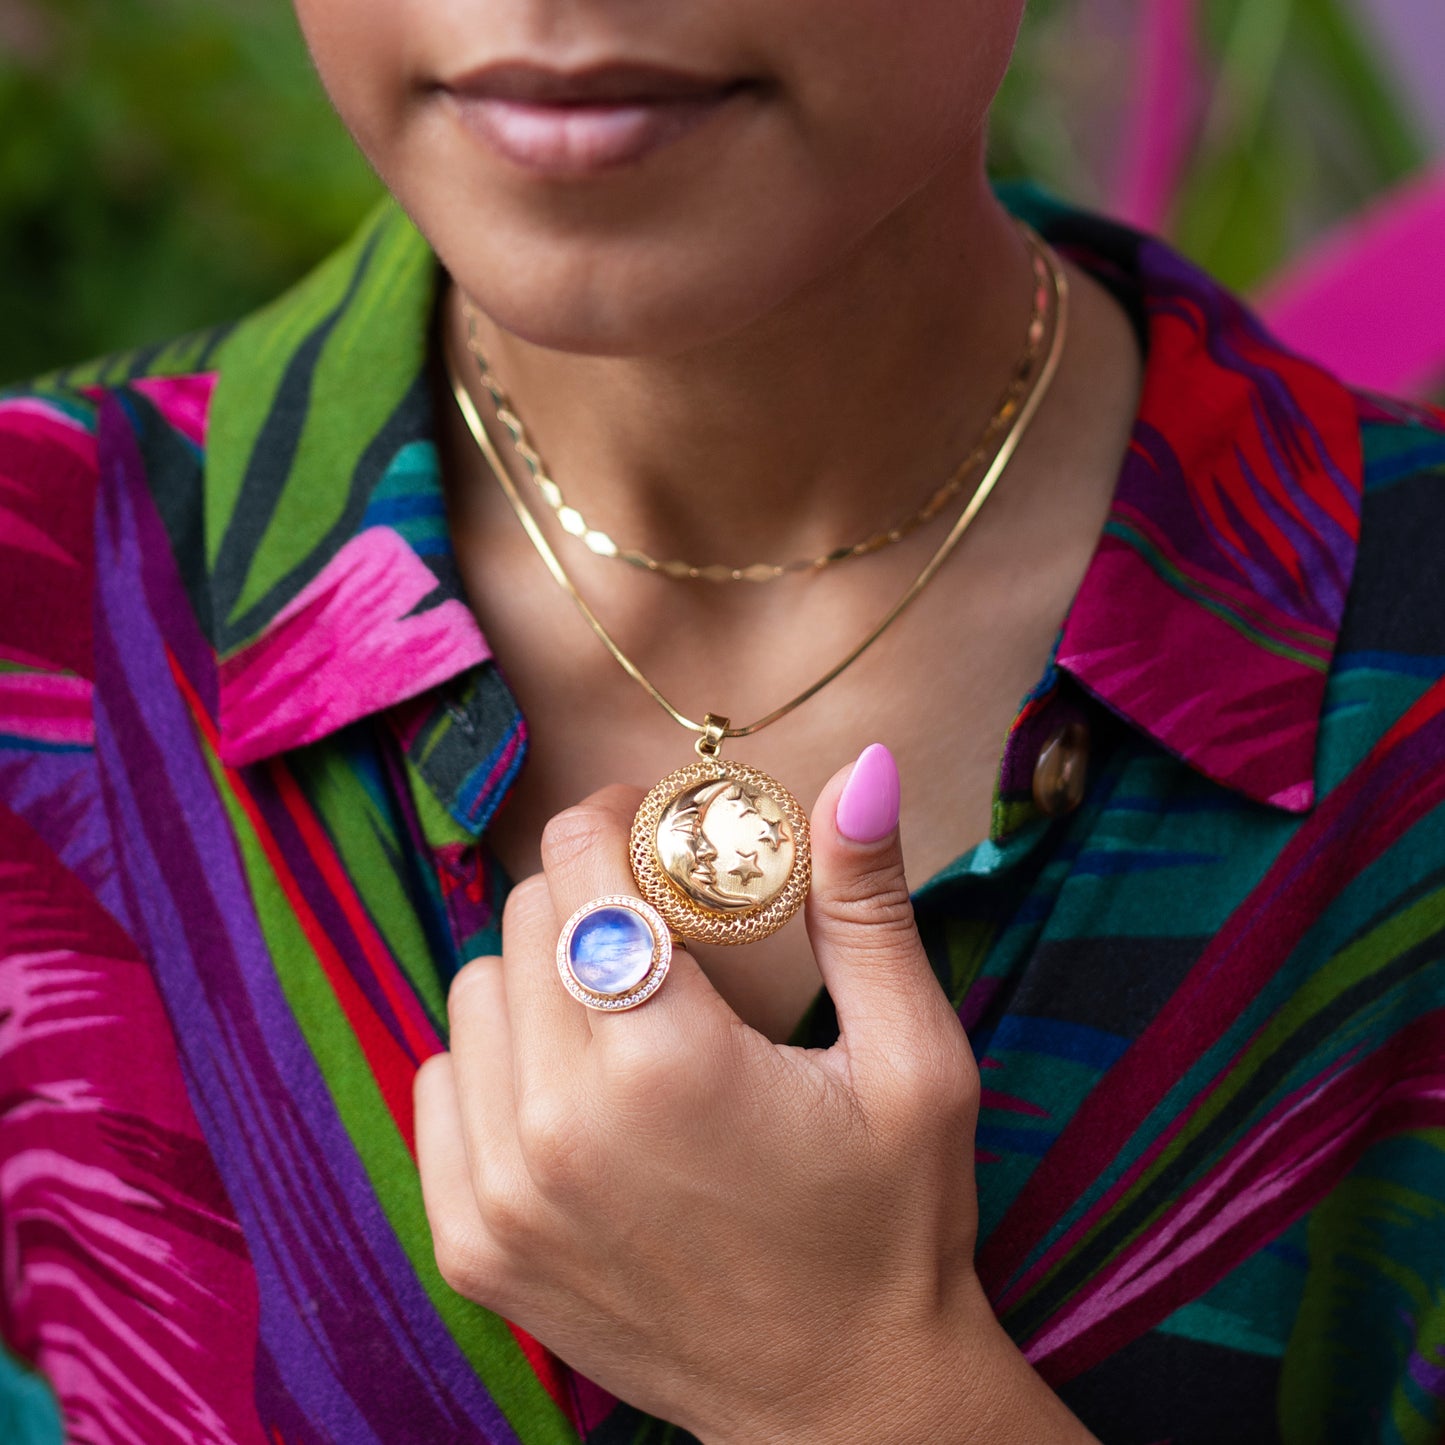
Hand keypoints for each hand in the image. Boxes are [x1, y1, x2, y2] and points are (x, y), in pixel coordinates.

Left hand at [415, 745, 1094, 1443]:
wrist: (840, 1406)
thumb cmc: (891, 1224)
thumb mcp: (912, 1060)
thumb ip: (867, 908)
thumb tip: (860, 769)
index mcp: (667, 1062)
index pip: (578, 865)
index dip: (614, 819)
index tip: (653, 825)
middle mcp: (557, 1125)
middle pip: (527, 918)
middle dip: (589, 891)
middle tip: (655, 917)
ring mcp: (500, 1193)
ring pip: (476, 994)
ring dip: (542, 972)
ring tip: (620, 1002)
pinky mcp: (472, 1245)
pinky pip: (439, 1083)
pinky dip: (495, 1060)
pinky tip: (571, 1085)